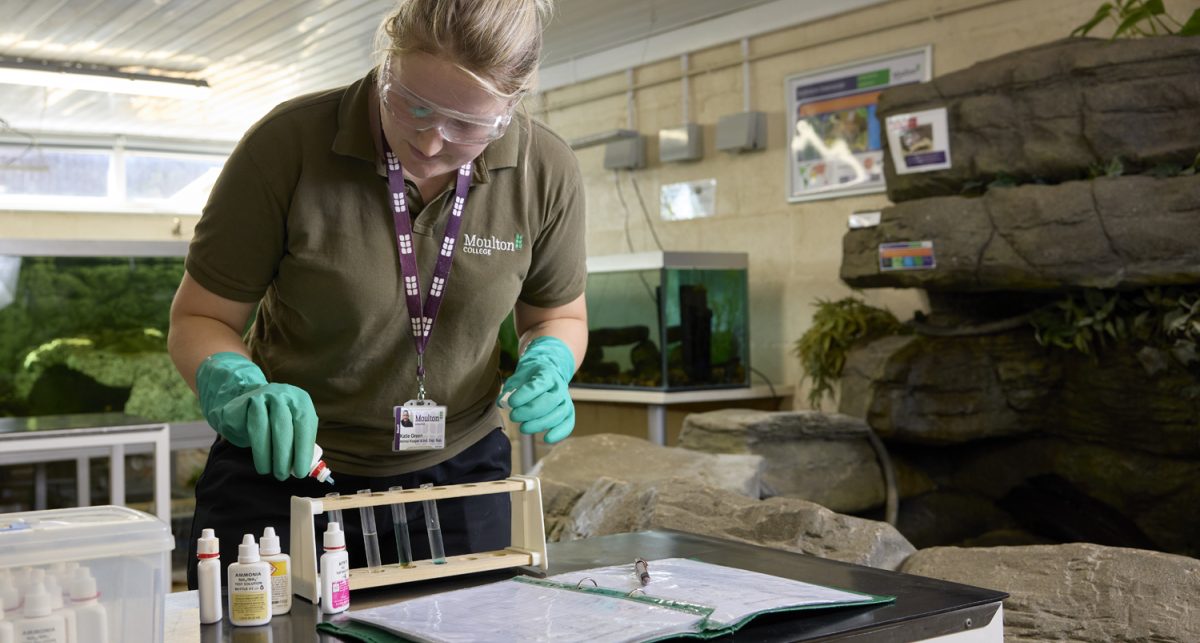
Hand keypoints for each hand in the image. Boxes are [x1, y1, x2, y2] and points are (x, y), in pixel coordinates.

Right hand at [196, 352, 317, 480]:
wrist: (244, 405)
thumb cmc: (274, 422)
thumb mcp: (292, 428)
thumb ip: (300, 443)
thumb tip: (307, 467)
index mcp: (302, 401)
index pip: (306, 426)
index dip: (304, 450)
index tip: (301, 471)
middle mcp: (287, 395)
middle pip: (288, 427)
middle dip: (287, 455)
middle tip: (284, 475)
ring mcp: (267, 396)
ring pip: (271, 428)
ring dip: (271, 454)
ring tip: (272, 472)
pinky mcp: (250, 402)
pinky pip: (255, 428)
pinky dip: (259, 449)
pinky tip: (261, 464)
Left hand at [499, 336, 575, 443]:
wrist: (549, 373)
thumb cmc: (531, 378)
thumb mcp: (518, 377)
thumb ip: (510, 389)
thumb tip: (502, 403)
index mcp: (547, 375)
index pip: (536, 386)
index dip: (523, 396)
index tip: (511, 403)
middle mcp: (559, 387)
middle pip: (548, 402)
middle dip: (529, 412)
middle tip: (514, 416)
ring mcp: (565, 400)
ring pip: (558, 414)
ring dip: (540, 424)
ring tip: (523, 428)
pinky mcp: (568, 411)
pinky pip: (568, 424)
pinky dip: (559, 433)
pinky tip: (547, 438)